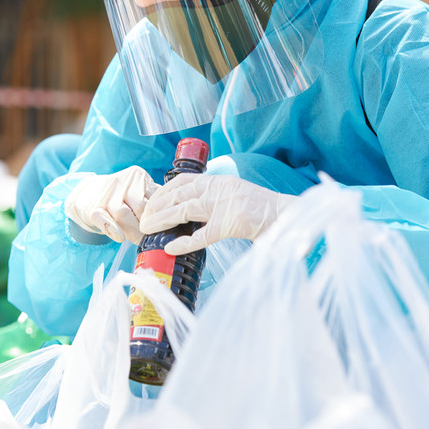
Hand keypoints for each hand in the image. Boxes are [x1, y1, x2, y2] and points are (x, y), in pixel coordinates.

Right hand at [65, 167, 158, 243]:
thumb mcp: (140, 189)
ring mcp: (106, 193)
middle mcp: (122, 181)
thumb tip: (175, 215)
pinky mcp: (93, 208)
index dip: (160, 216)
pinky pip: (104, 219)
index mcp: (138, 175)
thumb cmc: (123, 196)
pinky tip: (120, 238)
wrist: (90, 192)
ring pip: (123, 214)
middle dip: (147, 226)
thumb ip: (155, 198)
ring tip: (138, 239)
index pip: (154, 198)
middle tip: (151, 238)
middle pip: (140, 207)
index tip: (164, 229)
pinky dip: (113, 229)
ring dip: (133, 232)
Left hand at [139, 173, 295, 253]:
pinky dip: (185, 243)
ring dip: (163, 219)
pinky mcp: (230, 225)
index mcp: (219, 182)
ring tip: (148, 229)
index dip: (163, 190)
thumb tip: (188, 209)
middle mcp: (219, 190)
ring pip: (185, 209)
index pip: (183, 180)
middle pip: (179, 194)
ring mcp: (224, 206)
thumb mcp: (234, 197)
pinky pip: (203, 235)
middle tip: (143, 218)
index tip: (151, 202)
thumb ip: (214, 200)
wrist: (285, 216)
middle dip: (157, 205)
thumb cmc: (261, 211)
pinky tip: (171, 248)